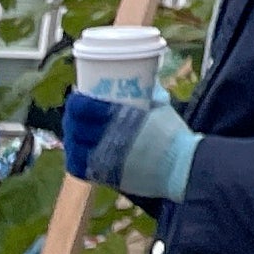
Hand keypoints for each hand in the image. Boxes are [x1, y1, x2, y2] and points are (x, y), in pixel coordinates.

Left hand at [59, 91, 198, 199]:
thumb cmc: (174, 134)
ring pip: (74, 148)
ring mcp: (106, 160)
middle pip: (76, 128)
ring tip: (75, 130)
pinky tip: (78, 151)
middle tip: (75, 111)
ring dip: (71, 137)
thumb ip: (149, 91)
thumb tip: (143, 77)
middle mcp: (109, 139)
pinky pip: (80, 169)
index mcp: (122, 119)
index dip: (76, 102)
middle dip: (71, 118)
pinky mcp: (106, 177)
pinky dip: (76, 158)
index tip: (78, 94)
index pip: (85, 109)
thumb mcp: (162, 105)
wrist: (182, 166)